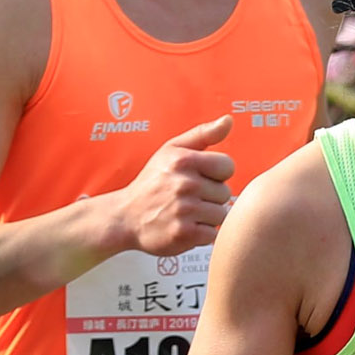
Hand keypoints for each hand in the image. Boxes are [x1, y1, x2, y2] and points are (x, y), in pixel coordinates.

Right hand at [111, 117, 234, 256]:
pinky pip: (212, 233)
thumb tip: (228, 120)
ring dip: (207, 216)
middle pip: (225, 193)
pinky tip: (186, 226)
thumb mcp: (172, 150)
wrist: (125, 216)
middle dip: (210, 196)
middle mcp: (184, 184)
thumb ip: (203, 134)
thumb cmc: (151, 182)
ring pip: (220, 214)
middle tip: (188, 197)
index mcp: (183, 160)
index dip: (217, 173)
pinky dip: (202, 233)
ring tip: (187, 212)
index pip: (227, 166)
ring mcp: (184, 210)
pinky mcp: (183, 234)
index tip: (201, 177)